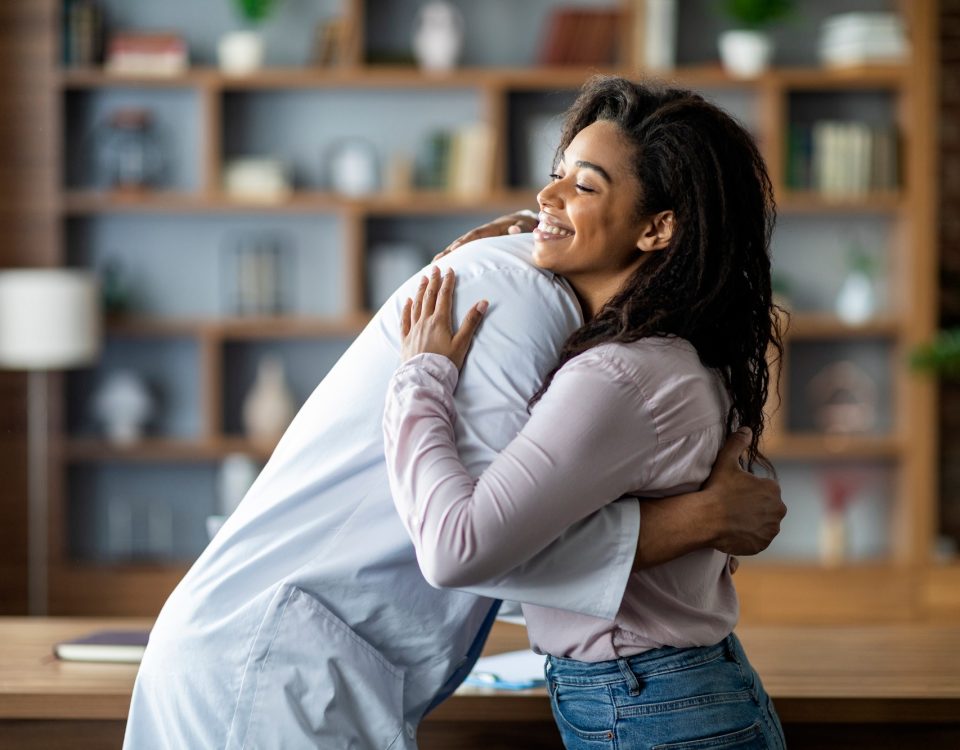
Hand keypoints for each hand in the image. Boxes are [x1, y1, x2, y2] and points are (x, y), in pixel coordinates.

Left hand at [400, 266, 487, 369]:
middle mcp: (425, 322)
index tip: (450, 271)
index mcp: (439, 321)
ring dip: (420, 291)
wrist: (425, 379)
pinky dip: (406, 309)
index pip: (444, 297)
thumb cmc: (446, 363)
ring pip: (416, 305)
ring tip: (422, 280)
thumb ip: (472, 322)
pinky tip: (407, 302)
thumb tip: (483, 302)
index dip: (447, 282)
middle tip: (434, 269)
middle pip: (428, 297)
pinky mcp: (406, 340)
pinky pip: (405, 321)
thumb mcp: (462, 343)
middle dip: (432, 281)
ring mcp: (414, 330)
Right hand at [433, 209, 537, 260]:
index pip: (475, 235)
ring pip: (462, 246)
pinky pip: (466, 251)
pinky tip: (445, 265)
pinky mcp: (481, 245)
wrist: (524, 223)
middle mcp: (482, 233)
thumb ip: (521, 228)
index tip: (452, 250)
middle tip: (436, 262)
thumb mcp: (526, 226)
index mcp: (492, 229)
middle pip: (463, 242)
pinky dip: (455, 256)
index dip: (464, 242)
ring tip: (434, 265)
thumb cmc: (526, 226)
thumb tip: (514, 230)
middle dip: (449, 251)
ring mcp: (480, 239)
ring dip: (448, 254)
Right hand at [702, 428, 785, 556]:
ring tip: (733, 520)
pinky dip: (750, 536)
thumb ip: (737, 442)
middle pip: (767, 507)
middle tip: (733, 507)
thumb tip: (746, 428)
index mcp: (772, 489)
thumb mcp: (725, 461)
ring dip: (753, 522)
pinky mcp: (762, 544)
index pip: (764, 490)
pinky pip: (758, 539)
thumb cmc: (716, 489)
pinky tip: (735, 531)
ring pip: (764, 523)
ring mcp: (771, 529)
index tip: (734, 493)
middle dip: (754, 507)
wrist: (706, 519)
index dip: (748, 491)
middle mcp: (778, 510)